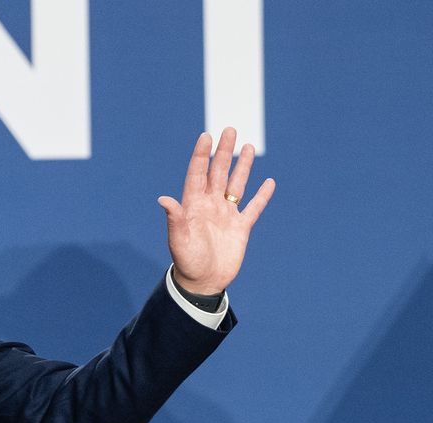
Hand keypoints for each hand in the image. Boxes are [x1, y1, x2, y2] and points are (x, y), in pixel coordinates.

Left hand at [159, 127, 275, 294]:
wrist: (202, 282)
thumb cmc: (186, 261)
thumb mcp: (178, 240)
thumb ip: (174, 219)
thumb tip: (163, 199)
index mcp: (193, 205)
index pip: (197, 174)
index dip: (202, 155)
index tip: (207, 136)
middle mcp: (210, 205)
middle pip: (218, 173)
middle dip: (224, 152)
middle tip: (230, 129)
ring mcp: (226, 215)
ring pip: (236, 185)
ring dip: (243, 166)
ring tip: (248, 146)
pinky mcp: (241, 228)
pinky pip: (253, 208)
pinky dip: (261, 196)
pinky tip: (269, 182)